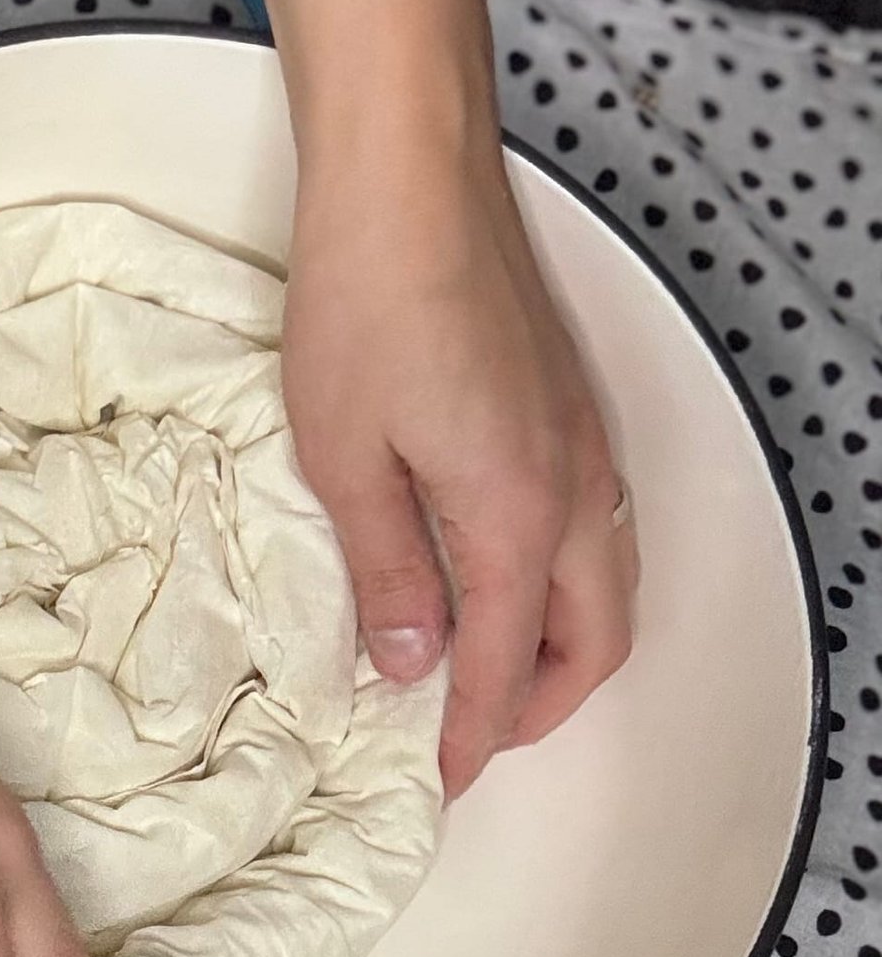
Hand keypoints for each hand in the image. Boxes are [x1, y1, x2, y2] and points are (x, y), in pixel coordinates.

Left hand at [282, 140, 636, 797]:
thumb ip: (388, 568)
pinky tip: (503, 571)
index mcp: (516, 514)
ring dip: (566, 643)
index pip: (509, 664)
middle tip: (476, 735)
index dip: (476, 734)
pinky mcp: (568, 401)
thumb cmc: (366, 302)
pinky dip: (566, 580)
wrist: (408, 181)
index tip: (441, 775)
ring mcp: (582, 439)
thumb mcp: (345, 458)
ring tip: (492, 667)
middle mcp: (573, 485)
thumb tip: (409, 659)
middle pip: (597, 638)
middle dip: (545, 704)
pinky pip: (596, 524)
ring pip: (610, 580)